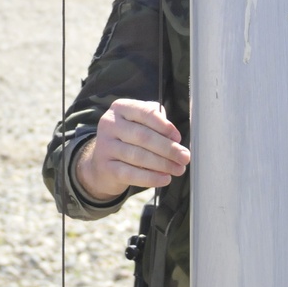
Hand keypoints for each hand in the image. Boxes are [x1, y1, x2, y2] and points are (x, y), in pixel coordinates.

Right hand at [74, 99, 189, 202]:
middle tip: (184, 157)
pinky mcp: (105, 167)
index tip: (178, 137)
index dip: (164, 126)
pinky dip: (150, 178)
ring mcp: (105, 146)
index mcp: (120, 108)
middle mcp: (109, 124)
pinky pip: (130, 174)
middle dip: (168, 148)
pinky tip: (164, 179)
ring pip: (138, 156)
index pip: (145, 113)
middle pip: (143, 136)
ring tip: (178, 169)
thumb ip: (156, 123)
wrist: (102, 162)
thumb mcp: (138, 123)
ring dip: (162, 164)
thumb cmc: (128, 138)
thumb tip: (175, 138)